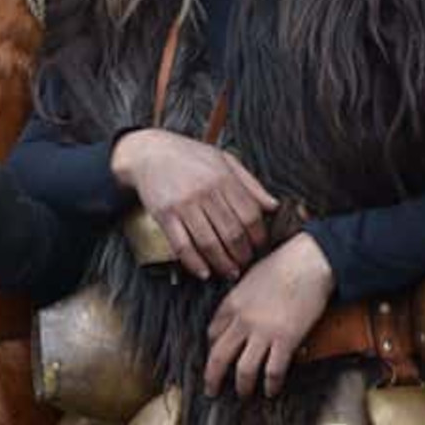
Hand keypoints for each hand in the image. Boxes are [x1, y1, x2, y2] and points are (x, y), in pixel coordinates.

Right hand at [111, 128, 277, 279]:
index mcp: (224, 178)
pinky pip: (182, 246)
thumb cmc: (191, 157)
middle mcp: (206, 191)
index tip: (259, 247)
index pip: (250, 215)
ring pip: (209, 243)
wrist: (150, 152)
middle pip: (232, 233)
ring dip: (222, 264)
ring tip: (229, 272)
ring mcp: (184, 204)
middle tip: (245, 264)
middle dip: (242, 255)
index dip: (258, 236)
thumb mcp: (225, 160)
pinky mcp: (165, 215)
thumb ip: (250, 184)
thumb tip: (274, 207)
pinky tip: (204, 272)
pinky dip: (194, 263)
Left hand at [203, 233, 334, 397]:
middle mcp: (243, 320)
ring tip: (243, 394)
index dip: (212, 348)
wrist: (308, 261)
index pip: (212, 333)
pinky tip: (271, 391)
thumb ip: (241, 298)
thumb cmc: (284, 263)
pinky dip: (271, 385)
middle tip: (211, 390)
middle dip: (212, 378)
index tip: (215, 356)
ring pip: (243, 370)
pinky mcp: (286, 340)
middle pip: (218, 356)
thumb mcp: (250, 277)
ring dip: (242, 386)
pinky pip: (273, 371)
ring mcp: (263, 332)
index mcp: (232, 302)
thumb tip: (239, 312)